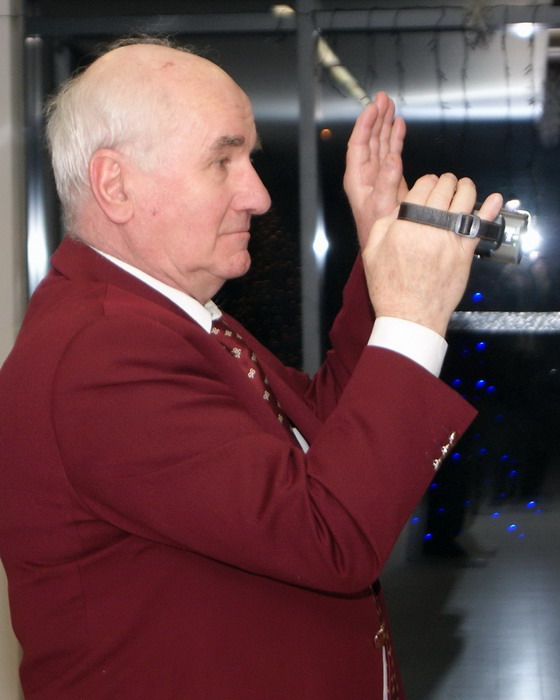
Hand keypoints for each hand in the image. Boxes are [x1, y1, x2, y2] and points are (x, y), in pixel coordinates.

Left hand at [343, 92, 407, 248]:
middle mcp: (366, 174)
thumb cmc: (378, 229)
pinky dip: (395, 139)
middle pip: (369, 139)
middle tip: (383, 99)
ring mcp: (378, 175)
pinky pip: (391, 153)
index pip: (358, 144)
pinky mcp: (390, 178)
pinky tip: (398, 126)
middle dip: (376, 118)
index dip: (365, 124)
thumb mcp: (382, 206)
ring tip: (390, 106)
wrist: (385, 242)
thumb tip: (393, 158)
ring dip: (385, 124)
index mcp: (357, 178)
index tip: (373, 107)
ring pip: (380, 143)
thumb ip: (387, 182)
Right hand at [362, 172, 502, 336]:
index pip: (423, 186)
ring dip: (466, 189)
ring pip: (466, 199)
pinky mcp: (464, 253)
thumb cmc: (390, 288)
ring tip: (464, 189)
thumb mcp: (372, 251)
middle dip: (447, 182)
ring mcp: (450, 238)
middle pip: (445, 188)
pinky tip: (494, 200)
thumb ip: (383, 223)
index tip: (429, 184)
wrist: (410, 315)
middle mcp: (429, 226)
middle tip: (447, 185)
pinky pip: (481, 225)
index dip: (428, 181)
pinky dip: (490, 209)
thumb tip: (399, 207)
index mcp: (405, 223)